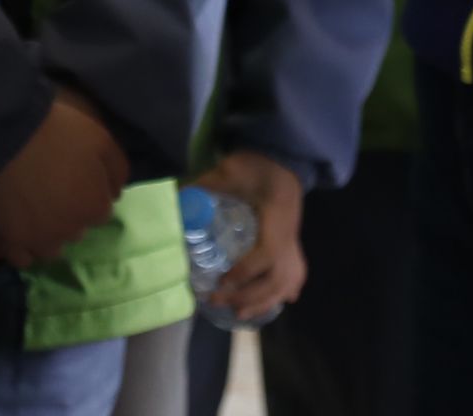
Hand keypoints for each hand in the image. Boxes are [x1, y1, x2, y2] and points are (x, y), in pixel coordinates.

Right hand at [0, 91, 129, 265]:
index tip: (76, 178)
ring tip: (36, 209)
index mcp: (94, 208)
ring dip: (50, 234)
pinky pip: (23, 258)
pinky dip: (25, 248)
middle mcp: (70, 231)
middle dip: (70, 214)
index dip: (89, 194)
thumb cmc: (57, 134)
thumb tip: (116, 194)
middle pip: (76, 230)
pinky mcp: (10, 242)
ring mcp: (39, 240)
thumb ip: (117, 170)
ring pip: (52, 248)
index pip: (101, 212)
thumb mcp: (101, 139)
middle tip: (54, 189)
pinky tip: (21, 229)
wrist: (6, 137)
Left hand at [192, 150, 308, 323]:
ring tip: (239, 315)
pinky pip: (296, 274)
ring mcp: (295, 240)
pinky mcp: (294, 243)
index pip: (268, 252)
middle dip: (249, 296)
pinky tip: (278, 302)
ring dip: (264, 301)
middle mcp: (290, 232)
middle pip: (278, 277)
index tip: (220, 279)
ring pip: (288, 281)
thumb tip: (176, 200)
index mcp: (277, 214)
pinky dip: (285, 291)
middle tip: (218, 301)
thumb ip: (206, 185)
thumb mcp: (229, 169)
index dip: (245, 271)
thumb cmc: (255, 163)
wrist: (282, 157)